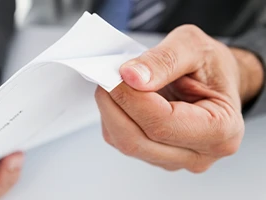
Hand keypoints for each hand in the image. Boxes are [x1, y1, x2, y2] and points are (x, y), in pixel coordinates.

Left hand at [95, 25, 263, 171]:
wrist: (214, 79)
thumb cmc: (211, 66)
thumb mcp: (193, 46)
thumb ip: (164, 60)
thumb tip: (132, 77)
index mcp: (221, 131)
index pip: (162, 124)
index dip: (131, 98)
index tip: (115, 74)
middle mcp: (199, 154)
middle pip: (137, 140)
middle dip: (114, 105)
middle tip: (106, 76)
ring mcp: (174, 158)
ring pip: (125, 142)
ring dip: (110, 110)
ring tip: (114, 82)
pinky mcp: (153, 155)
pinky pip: (120, 140)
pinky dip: (112, 116)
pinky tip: (119, 96)